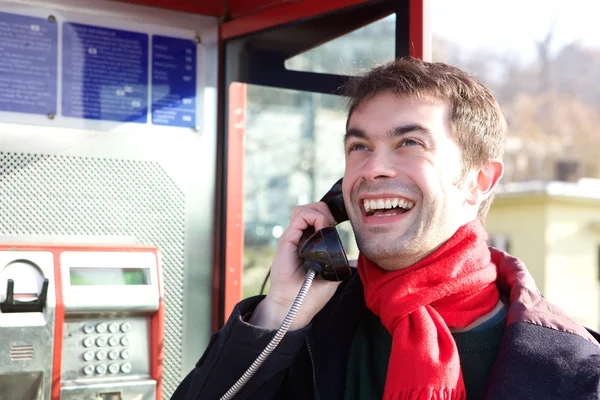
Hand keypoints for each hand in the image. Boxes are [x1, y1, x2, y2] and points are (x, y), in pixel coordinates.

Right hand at [248, 202, 341, 329]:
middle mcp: (300, 238)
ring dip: (320, 212)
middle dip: (326, 211)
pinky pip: (300, 216)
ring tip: (326, 227)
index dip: (329, 217)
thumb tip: (352, 258)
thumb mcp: (332, 275)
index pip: (317, 218)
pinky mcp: (287, 239)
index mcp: (309, 244)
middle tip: (332, 226)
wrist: (293, 305)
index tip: (337, 228)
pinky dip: (314, 217)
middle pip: (311, 208)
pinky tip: (321, 229)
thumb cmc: (311, 294)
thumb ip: (339, 263)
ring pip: (304, 208)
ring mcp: (293, 237)